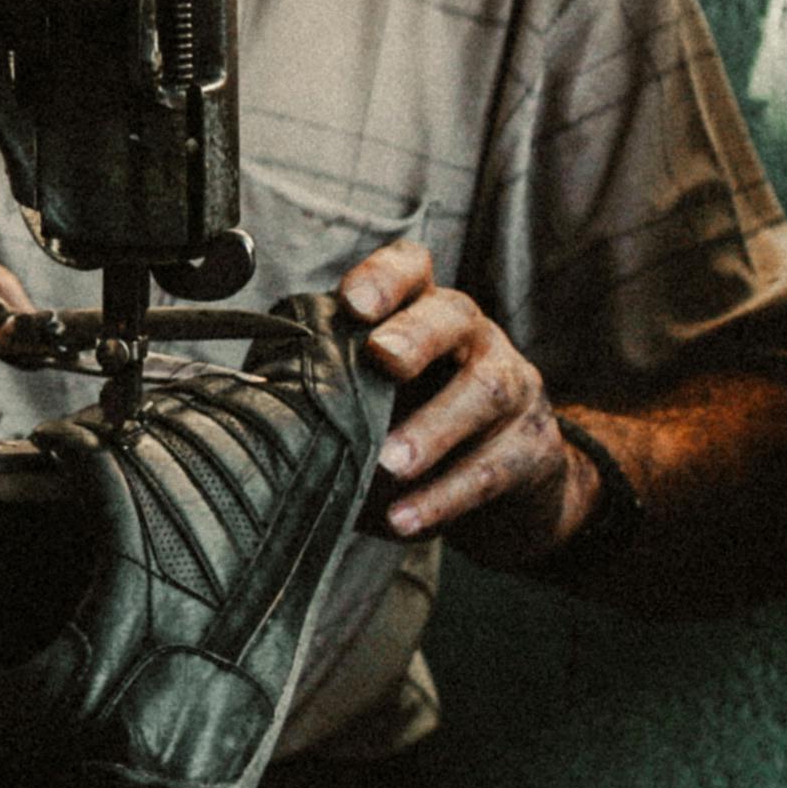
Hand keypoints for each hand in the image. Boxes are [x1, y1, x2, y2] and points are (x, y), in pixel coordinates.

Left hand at [337, 238, 581, 557]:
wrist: (513, 483)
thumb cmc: (419, 422)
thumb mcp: (380, 392)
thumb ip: (333, 385)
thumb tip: (254, 407)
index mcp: (425, 312)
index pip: (411, 268)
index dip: (385, 276)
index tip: (351, 302)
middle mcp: (474, 339)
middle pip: (453, 317)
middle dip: (416, 335)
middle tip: (382, 358)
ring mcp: (513, 388)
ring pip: (484, 393)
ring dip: (432, 429)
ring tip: (388, 463)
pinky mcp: (532, 449)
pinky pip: (491, 470)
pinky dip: (443, 497)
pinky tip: (402, 519)